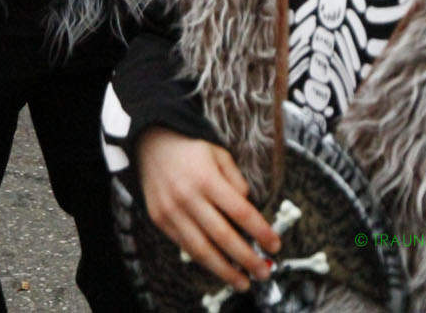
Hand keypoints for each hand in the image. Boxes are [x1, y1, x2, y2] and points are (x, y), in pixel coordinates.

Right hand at [136, 128, 280, 292]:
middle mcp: (189, 197)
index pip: (240, 211)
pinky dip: (204, 261)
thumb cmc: (190, 149)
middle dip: (247, 258)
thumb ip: (236, 180)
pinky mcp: (160, 220)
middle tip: (263, 272)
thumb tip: (250, 208)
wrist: (151, 143)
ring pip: (202, 249)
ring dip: (225, 270)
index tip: (274, 244)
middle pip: (223, 236)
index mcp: (207, 178)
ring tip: (243, 281)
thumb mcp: (219, 154)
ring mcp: (172, 211)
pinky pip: (185, 247)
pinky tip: (218, 268)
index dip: (260, 231)